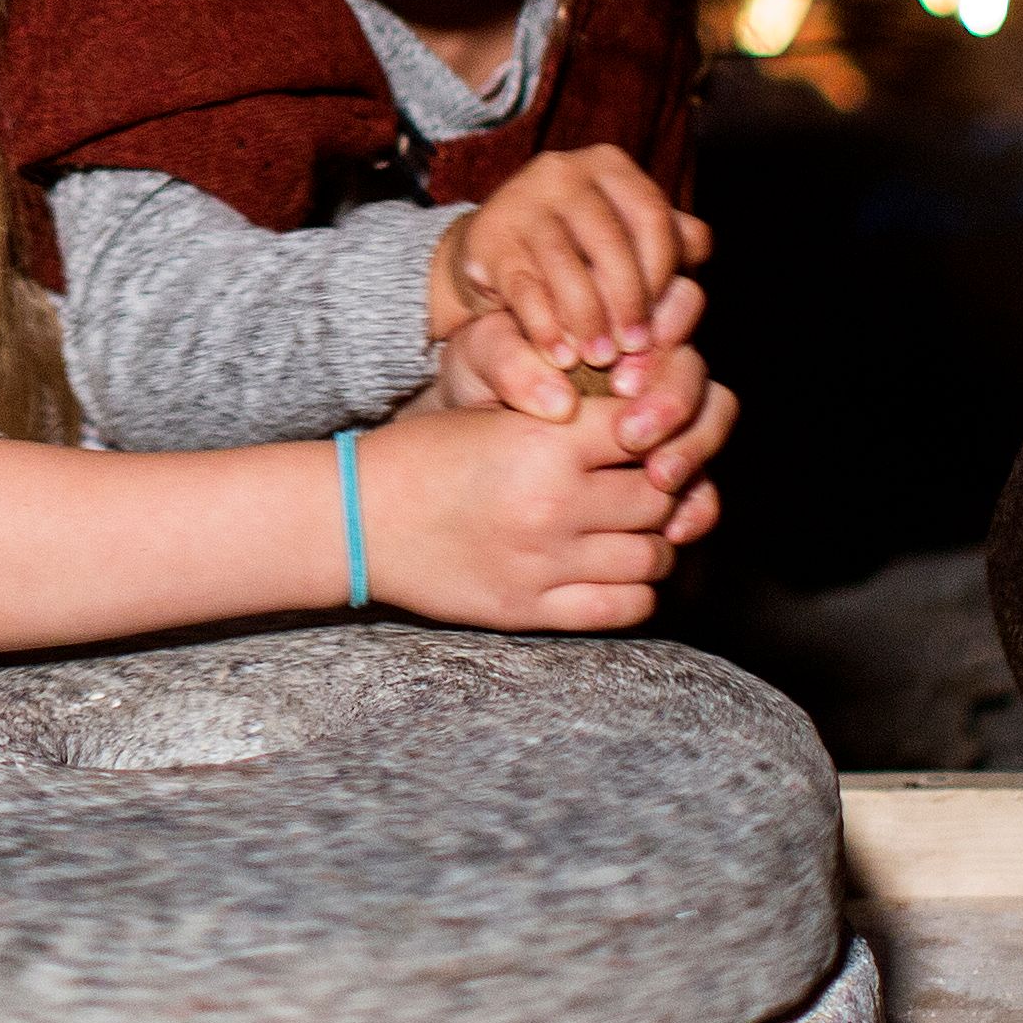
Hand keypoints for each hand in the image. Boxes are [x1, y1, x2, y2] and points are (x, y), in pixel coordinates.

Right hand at [349, 400, 683, 632]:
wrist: (359, 517)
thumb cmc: (426, 457)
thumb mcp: (496, 414)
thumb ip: (569, 420)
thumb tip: (645, 428)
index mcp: (544, 440)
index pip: (646, 429)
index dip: (657, 433)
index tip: (646, 440)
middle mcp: (553, 501)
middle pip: (661, 496)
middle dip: (664, 490)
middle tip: (648, 488)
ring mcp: (545, 560)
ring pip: (653, 555)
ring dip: (654, 544)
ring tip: (632, 533)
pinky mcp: (531, 608)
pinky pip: (623, 606)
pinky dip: (637, 590)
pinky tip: (618, 574)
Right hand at [432, 149, 701, 370]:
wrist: (494, 254)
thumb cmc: (580, 251)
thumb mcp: (629, 238)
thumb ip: (672, 240)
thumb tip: (698, 249)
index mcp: (610, 166)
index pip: (652, 217)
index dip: (662, 275)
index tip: (663, 319)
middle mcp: (564, 170)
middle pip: (610, 242)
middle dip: (626, 303)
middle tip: (633, 350)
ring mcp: (521, 198)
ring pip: (566, 266)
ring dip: (588, 321)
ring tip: (599, 359)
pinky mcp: (489, 236)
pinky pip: (524, 287)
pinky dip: (546, 328)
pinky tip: (561, 356)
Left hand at [433, 295, 731, 486]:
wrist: (459, 443)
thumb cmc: (474, 379)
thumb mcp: (478, 355)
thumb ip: (510, 358)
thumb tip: (560, 402)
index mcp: (620, 317)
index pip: (676, 305)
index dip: (664, 334)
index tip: (619, 378)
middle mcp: (653, 366)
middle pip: (699, 373)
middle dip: (675, 403)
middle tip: (633, 437)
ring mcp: (665, 421)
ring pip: (712, 425)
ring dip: (693, 451)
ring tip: (658, 480)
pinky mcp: (665, 473)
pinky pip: (702, 489)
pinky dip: (694, 508)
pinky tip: (669, 529)